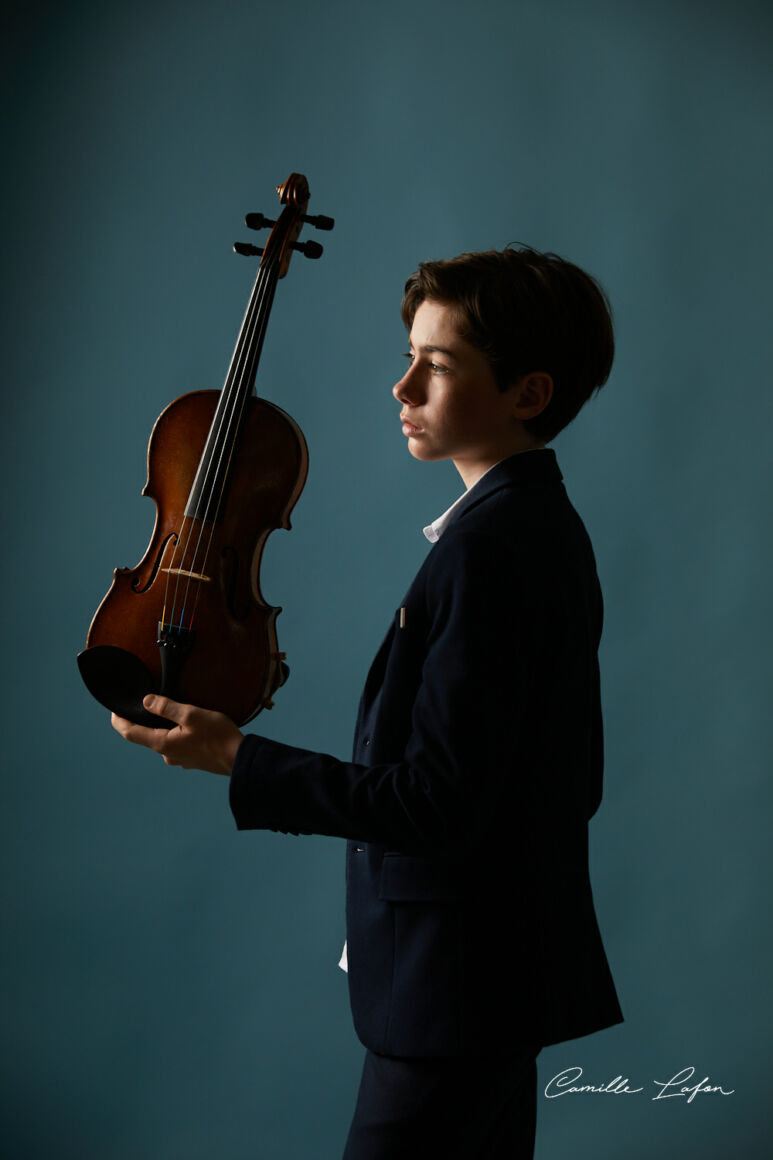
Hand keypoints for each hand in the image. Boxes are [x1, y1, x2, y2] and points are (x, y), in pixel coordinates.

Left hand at [111, 694, 243, 775]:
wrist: (240, 758)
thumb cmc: (218, 736)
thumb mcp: (191, 714)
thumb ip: (166, 707)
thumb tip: (146, 701)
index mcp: (162, 743)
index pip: (130, 733)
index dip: (119, 721)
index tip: (114, 711)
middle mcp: (167, 754)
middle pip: (147, 736)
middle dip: (146, 720)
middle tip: (149, 704)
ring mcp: (179, 760)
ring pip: (164, 739)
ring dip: (165, 727)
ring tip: (176, 713)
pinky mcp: (191, 760)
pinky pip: (177, 745)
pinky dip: (178, 734)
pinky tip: (192, 727)